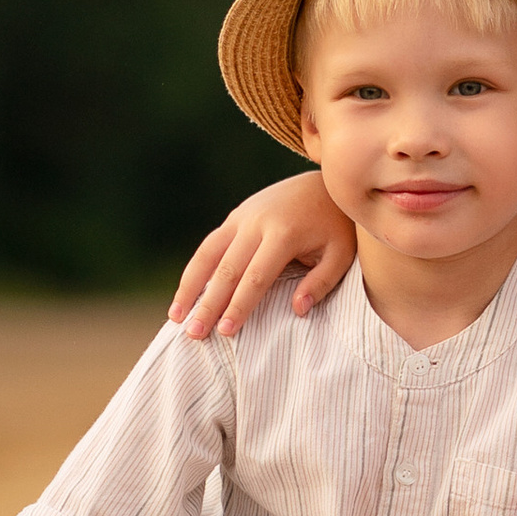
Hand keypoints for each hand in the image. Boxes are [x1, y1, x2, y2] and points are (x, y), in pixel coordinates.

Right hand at [168, 176, 357, 337]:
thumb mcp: (340, 254)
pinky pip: (211, 245)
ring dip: (189, 286)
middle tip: (193, 333)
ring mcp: (243, 216)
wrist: (327, 182)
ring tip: (176, 316)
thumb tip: (297, 310)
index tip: (225, 332)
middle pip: (226, 269)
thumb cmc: (337, 226)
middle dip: (208, 304)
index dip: (238, 306)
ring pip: (208, 254)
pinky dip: (195, 269)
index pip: (255, 277)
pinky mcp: (237, 215)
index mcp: (283, 233)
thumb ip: (321, 282)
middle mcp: (257, 222)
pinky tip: (185, 292)